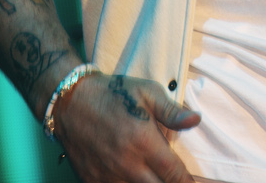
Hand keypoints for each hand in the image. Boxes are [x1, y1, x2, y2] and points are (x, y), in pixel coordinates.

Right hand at [55, 73, 199, 182]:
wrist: (70, 102)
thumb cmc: (114, 94)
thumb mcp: (147, 92)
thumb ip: (172, 111)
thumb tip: (196, 120)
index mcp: (144, 142)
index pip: (174, 174)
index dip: (187, 182)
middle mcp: (127, 164)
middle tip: (175, 179)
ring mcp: (108, 176)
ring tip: (154, 176)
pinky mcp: (92, 180)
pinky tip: (134, 178)